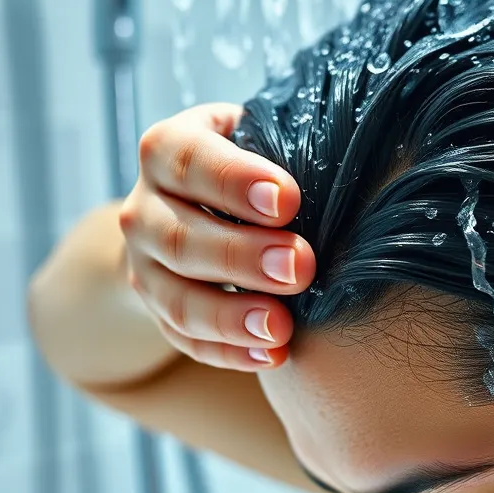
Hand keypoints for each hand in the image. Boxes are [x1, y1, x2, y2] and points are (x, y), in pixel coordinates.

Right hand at [118, 102, 314, 371]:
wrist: (197, 205)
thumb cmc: (251, 165)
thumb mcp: (259, 136)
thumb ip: (286, 140)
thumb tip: (350, 146)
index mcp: (166, 151)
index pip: (188, 160)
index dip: (234, 181)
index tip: (288, 200)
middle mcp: (143, 210)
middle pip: (181, 238)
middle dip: (242, 256)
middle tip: (301, 266)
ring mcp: (145, 267)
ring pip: (176, 300)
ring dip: (230, 317)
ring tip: (282, 326)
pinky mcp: (157, 312)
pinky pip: (187, 341)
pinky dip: (230, 353)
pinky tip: (274, 356)